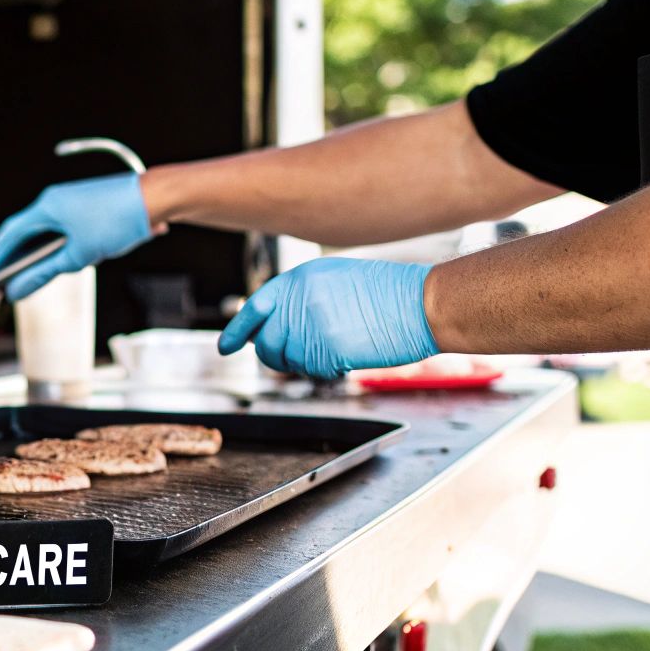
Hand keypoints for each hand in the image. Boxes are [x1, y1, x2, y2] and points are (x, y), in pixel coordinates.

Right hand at [0, 173, 152, 300]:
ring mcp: (67, 202)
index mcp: (47, 206)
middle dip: (4, 260)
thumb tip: (17, 290)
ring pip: (38, 233)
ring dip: (26, 256)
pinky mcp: (82, 208)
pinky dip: (45, 250)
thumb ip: (44, 274)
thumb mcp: (79, 256)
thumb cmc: (120, 222)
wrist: (157, 197)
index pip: (8, 235)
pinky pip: (55, 230)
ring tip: (14, 282)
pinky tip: (44, 268)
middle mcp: (53, 200)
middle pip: (19, 233)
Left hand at [218, 258, 438, 377]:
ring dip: (304, 363)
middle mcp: (299, 301)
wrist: (423, 304)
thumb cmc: (391, 293)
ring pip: (287, 360)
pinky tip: (346, 357)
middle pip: (267, 342)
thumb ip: (304, 298)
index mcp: (300, 279)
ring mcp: (312, 327)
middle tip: (297, 356)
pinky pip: (312, 371)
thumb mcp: (337, 279)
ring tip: (334, 349)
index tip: (227, 346)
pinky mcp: (327, 350)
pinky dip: (325, 371)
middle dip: (276, 355)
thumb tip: (282, 323)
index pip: (256, 307)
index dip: (238, 329)